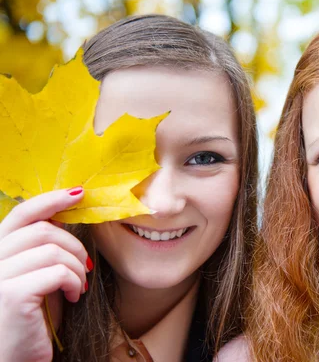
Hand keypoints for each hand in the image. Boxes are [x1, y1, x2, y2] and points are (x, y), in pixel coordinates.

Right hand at [0, 188, 88, 361]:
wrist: (20, 358)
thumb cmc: (34, 317)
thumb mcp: (38, 275)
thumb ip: (43, 248)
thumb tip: (66, 217)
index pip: (21, 214)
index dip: (50, 200)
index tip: (78, 193)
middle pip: (42, 231)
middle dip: (74, 245)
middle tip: (86, 266)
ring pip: (52, 250)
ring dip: (76, 267)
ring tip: (79, 285)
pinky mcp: (11, 296)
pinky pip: (57, 272)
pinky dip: (74, 282)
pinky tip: (74, 296)